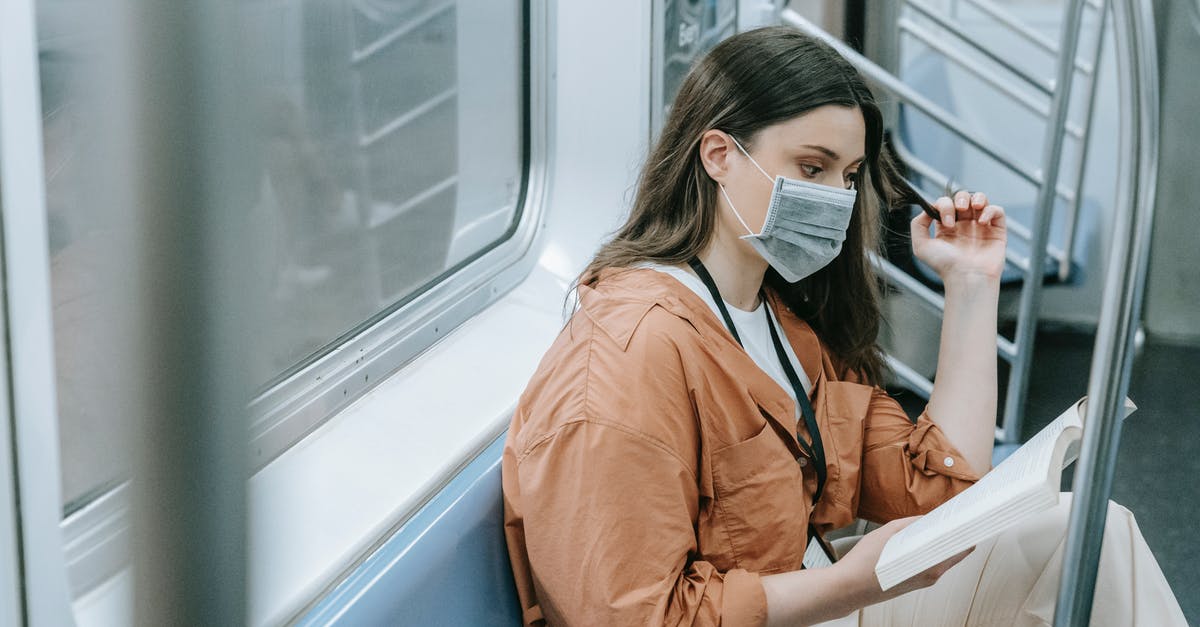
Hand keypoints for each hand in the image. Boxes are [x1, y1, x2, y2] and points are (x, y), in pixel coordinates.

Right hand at [833, 517, 975, 605]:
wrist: (847, 588)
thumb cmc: (864, 564)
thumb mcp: (888, 533)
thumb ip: (911, 524)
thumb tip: (927, 518)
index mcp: (930, 565)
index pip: (960, 547)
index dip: (966, 531)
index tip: (970, 519)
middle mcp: (931, 576)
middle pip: (953, 553)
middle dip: (954, 535)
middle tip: (954, 518)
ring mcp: (923, 581)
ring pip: (941, 559)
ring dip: (941, 543)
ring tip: (938, 526)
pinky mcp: (914, 584)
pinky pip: (930, 565)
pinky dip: (930, 552)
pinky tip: (922, 541)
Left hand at [911, 191, 1006, 281]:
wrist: (966, 277)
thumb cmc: (944, 265)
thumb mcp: (921, 246)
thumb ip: (918, 224)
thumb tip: (927, 209)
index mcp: (946, 227)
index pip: (945, 203)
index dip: (944, 205)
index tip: (944, 221)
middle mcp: (963, 225)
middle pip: (963, 198)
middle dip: (960, 198)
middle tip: (959, 210)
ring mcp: (980, 227)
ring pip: (981, 199)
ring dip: (977, 197)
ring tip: (973, 207)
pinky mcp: (996, 231)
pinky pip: (997, 211)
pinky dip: (990, 210)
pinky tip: (982, 222)